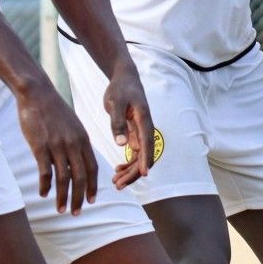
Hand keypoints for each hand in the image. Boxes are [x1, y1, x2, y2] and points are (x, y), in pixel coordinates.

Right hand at [15, 80, 96, 213]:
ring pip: (63, 179)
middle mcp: (73, 144)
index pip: (92, 168)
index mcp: (83, 140)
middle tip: (76, 213)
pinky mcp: (40, 147)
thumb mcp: (74, 126)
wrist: (37, 94)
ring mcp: (57, 146)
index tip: (92, 201)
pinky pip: (45, 172)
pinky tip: (44, 194)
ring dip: (62, 197)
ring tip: (60, 210)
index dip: (92, 187)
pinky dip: (45, 186)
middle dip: (79, 198)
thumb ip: (78, 144)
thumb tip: (79, 163)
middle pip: (80, 178)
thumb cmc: (54, 111)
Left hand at [104, 60, 153, 189]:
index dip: (146, 160)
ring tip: (116, 182)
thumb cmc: (120, 89)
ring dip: (130, 171)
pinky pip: (135, 153)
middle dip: (134, 172)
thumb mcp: (115, 102)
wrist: (125, 79)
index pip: (147, 143)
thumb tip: (122, 144)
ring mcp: (141, 132)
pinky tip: (117, 169)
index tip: (144, 174)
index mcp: (144, 120)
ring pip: (140, 157)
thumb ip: (118, 123)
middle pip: (144, 155)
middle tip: (119, 184)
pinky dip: (128, 163)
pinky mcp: (135, 133)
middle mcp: (145, 128)